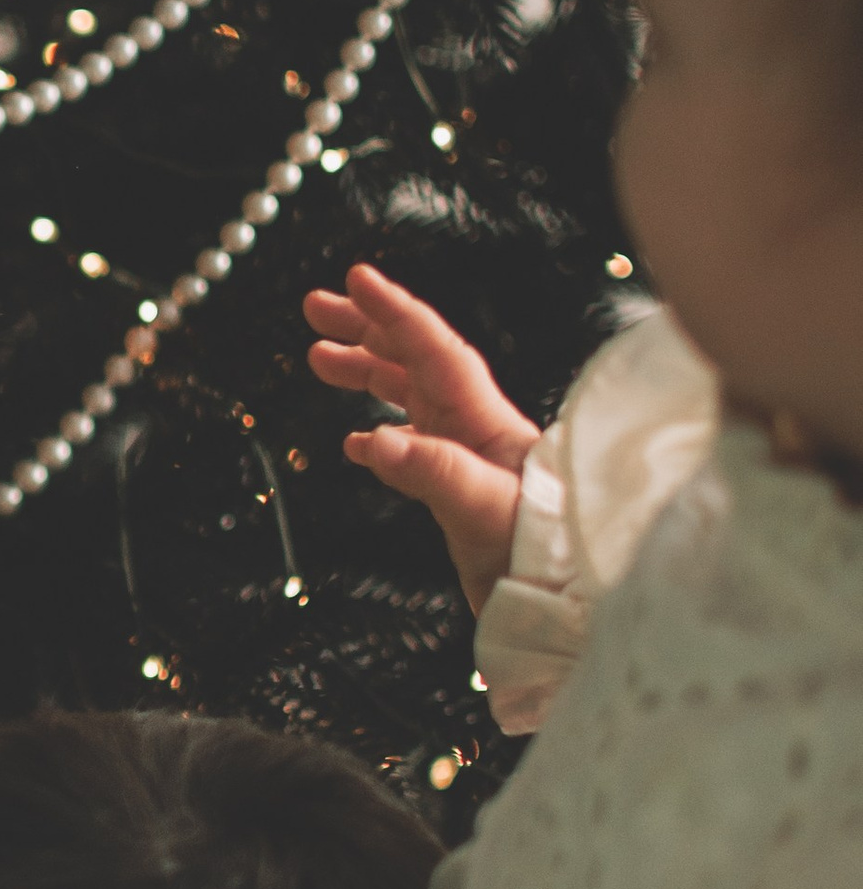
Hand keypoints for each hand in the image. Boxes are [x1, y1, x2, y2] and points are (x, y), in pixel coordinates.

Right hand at [306, 263, 540, 609]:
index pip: (435, 351)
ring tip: (318, 358)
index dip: (395, 312)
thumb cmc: (544, 561)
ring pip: (410, 398)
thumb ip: (433, 473)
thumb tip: (371, 441)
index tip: (356, 279)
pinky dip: (380, 436)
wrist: (571, 609)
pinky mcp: (460, 494)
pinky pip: (413, 449)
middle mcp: (476, 431)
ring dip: (367, 372)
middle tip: (317, 306)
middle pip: (417, 361)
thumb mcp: (486, 513)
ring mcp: (468, 460)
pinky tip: (357, 441)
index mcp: (486, 423)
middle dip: (369, 327)